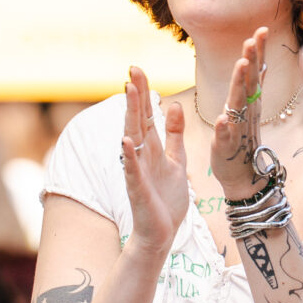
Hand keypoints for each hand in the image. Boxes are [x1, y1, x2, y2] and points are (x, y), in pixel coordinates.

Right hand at [121, 67, 188, 255]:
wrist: (163, 233)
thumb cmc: (168, 198)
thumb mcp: (177, 160)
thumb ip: (175, 135)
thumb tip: (174, 105)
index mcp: (153, 148)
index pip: (147, 115)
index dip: (144, 93)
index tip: (139, 69)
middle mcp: (142, 156)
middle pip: (137, 120)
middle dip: (136, 96)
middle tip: (133, 69)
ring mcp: (138, 171)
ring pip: (133, 139)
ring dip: (131, 116)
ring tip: (129, 92)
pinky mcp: (139, 190)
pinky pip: (132, 170)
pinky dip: (129, 156)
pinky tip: (125, 141)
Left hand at [209, 27, 268, 200]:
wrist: (245, 178)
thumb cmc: (244, 142)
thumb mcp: (249, 111)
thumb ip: (253, 87)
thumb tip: (258, 62)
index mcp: (250, 102)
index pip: (254, 72)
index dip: (257, 52)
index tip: (261, 30)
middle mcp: (247, 112)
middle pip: (249, 81)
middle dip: (251, 58)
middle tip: (253, 37)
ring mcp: (238, 128)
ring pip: (239, 103)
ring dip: (240, 84)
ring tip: (242, 64)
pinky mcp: (227, 147)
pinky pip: (226, 135)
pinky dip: (225, 127)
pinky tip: (223, 118)